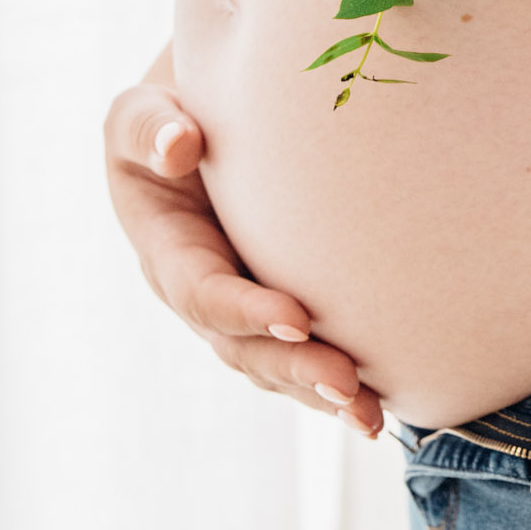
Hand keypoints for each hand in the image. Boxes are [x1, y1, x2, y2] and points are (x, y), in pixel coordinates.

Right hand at [104, 65, 383, 437]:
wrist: (211, 118)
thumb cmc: (175, 112)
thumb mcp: (143, 113)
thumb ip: (150, 129)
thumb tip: (179, 147)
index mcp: (167, 251)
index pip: (203, 292)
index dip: (246, 310)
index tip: (298, 319)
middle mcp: (202, 294)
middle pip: (245, 348)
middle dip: (294, 370)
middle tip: (348, 385)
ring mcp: (242, 309)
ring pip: (277, 367)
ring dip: (322, 394)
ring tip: (373, 416)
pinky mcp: (280, 310)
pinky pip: (306, 356)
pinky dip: (340, 383)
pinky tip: (387, 404)